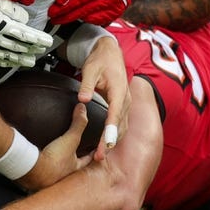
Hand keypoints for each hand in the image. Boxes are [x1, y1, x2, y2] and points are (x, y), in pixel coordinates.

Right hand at [0, 0, 53, 66]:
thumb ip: (9, 7)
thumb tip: (25, 17)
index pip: (22, 34)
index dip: (36, 39)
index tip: (47, 42)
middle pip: (15, 46)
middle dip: (30, 50)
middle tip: (41, 53)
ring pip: (3, 55)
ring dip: (18, 58)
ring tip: (28, 62)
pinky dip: (0, 61)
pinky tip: (6, 62)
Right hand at [17, 104, 91, 190]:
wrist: (33, 170)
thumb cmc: (55, 159)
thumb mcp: (70, 139)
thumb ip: (78, 124)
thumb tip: (83, 108)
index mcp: (75, 168)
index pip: (87, 160)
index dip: (92, 153)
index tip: (96, 149)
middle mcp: (65, 175)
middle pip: (73, 166)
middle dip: (75, 160)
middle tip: (77, 152)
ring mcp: (51, 177)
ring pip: (59, 170)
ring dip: (59, 163)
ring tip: (57, 154)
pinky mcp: (38, 176)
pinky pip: (44, 169)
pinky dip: (44, 164)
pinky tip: (39, 158)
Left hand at [48, 0, 133, 25]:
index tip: (59, 0)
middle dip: (66, 8)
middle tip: (53, 12)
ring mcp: (115, 1)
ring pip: (88, 11)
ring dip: (71, 16)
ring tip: (58, 18)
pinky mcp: (115, 12)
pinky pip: (96, 18)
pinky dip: (83, 19)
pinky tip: (72, 19)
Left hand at [77, 36, 129, 162]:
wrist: (110, 53)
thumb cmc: (100, 60)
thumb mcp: (90, 69)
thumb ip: (86, 85)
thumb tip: (83, 99)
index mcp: (119, 91)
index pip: (115, 115)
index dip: (110, 131)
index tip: (106, 144)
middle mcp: (126, 100)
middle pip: (119, 126)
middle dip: (110, 142)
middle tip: (98, 156)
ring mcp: (126, 104)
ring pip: (122, 127)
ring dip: (113, 141)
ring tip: (101, 155)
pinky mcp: (123, 106)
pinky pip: (121, 124)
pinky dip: (114, 135)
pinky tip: (106, 144)